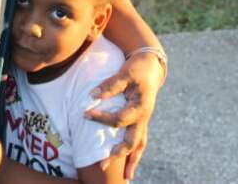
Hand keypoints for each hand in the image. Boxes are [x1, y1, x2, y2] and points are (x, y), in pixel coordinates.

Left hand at [85, 52, 162, 179]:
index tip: (85, 113)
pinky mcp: (141, 120)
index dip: (102, 119)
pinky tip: (130, 165)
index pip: (119, 119)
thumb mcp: (125, 73)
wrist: (151, 65)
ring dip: (132, 161)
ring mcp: (144, 121)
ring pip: (139, 145)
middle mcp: (144, 117)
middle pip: (132, 141)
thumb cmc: (137, 69)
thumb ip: (110, 85)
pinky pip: (139, 140)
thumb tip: (92, 96)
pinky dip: (135, 153)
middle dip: (117, 154)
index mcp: (141, 107)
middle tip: (101, 165)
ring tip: (126, 177)